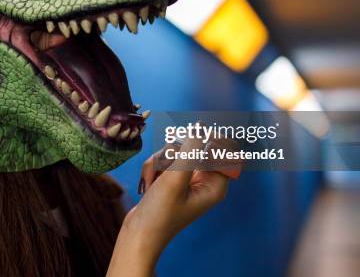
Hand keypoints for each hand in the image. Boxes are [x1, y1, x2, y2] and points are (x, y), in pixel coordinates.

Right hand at [107, 137, 230, 275]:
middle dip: (173, 153)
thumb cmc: (160, 214)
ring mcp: (188, 178)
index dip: (205, 138)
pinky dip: (153, 167)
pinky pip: (164, 159)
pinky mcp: (173, 178)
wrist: (138, 234)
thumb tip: (199, 126)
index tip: (187, 139)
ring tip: (152, 183)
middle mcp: (205, 180)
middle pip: (194, 145)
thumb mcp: (175, 179)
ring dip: (159, 161)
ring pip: (175, 149)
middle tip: (165, 169)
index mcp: (216, 184)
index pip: (222, 148)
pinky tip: (148, 184)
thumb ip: (189, 150)